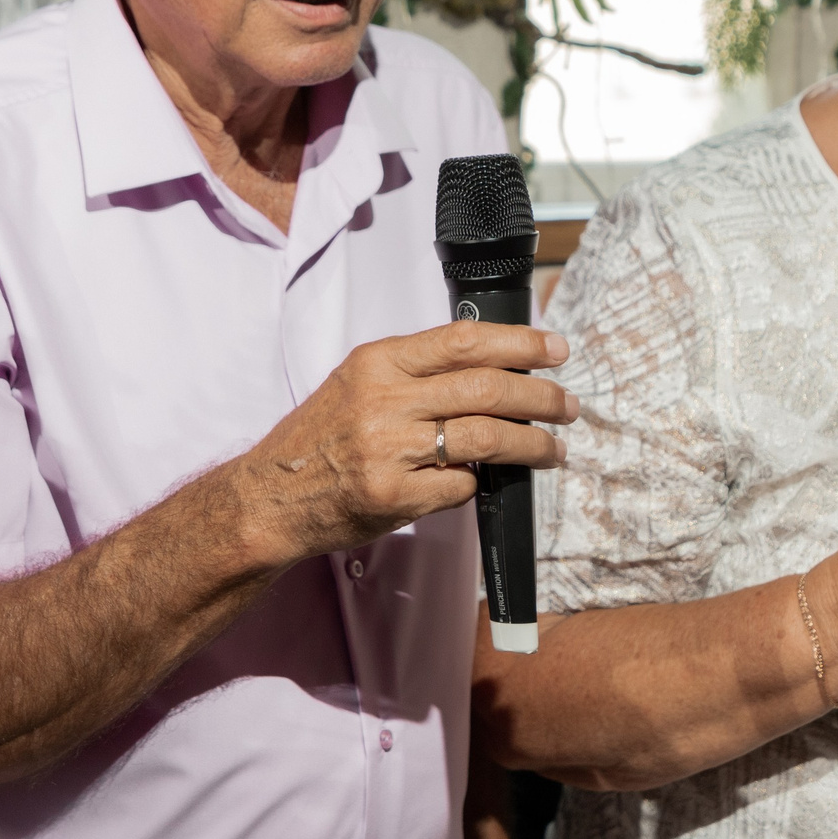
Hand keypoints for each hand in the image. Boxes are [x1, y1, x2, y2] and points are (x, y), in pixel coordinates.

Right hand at [238, 322, 577, 565]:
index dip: (521, 343)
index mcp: (378, 363)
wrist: (270, 498)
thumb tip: (493, 369)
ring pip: (486, 437)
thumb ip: (417, 374)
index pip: (465, 340)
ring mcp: (388, 450)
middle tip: (567, 407)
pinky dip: (479, 482)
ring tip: (551, 449)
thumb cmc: (319, 439)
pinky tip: (482, 481)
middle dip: (541, 398)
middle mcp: (384, 401)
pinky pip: (460, 485)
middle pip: (487, 389)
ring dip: (531, 444)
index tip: (556, 350)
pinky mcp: (393, 496)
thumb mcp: (358, 383)